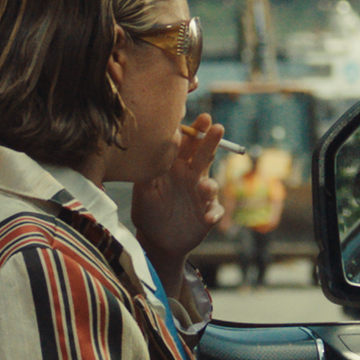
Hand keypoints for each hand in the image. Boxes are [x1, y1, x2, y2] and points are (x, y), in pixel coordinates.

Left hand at [133, 113, 224, 264]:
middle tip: (216, 127)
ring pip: (211, 183)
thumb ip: (147, 172)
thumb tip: (149, 152)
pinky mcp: (208, 214)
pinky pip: (215, 211)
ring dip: (209, 185)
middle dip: (210, 141)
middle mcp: (191, 177)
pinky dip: (213, 214)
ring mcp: (202, 195)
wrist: (157, 241)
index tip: (199, 118)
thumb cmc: (148, 211)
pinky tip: (208, 218)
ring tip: (205, 187)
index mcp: (175, 167)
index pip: (186, 144)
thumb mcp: (143, 190)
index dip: (192, 131)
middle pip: (203, 155)